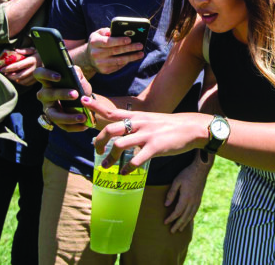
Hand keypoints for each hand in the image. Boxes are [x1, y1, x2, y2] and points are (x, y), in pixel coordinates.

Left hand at [1, 48, 39, 85]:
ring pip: (23, 81)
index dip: (9, 68)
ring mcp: (37, 75)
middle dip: (10, 76)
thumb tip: (16, 50)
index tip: (2, 69)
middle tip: (5, 74)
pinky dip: (21, 83)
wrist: (53, 60)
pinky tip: (18, 79)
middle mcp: (35, 69)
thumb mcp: (34, 49)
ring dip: (15, 80)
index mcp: (32, 60)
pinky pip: (28, 83)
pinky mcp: (38, 79)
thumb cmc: (42, 54)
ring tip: (10, 77)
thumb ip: (25, 50)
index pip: (18, 66)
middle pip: (19, 75)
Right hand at [34, 65, 92, 131]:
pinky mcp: (56, 121)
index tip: (59, 76)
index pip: (39, 74)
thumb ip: (76, 72)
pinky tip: (84, 126)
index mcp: (47, 81)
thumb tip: (74, 72)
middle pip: (47, 94)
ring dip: (68, 117)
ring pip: (53, 115)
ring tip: (83, 117)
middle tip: (76, 94)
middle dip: (61, 94)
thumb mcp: (79, 78)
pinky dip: (75, 126)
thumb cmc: (78, 86)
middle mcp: (44, 95)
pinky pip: (63, 126)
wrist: (85, 100)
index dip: (46, 74)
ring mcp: (48, 109)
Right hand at [84, 28, 144, 74]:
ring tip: (141, 53)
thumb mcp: (98, 33)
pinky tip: (134, 58)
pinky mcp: (105, 71)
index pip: (108, 42)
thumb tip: (120, 31)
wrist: (88, 57)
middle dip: (130, 48)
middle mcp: (96, 54)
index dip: (119, 41)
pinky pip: (119, 66)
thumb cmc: (98, 42)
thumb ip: (107, 31)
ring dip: (132, 57)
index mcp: (94, 42)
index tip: (129, 39)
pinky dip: (127, 62)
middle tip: (140, 45)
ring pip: (119, 60)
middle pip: (116, 51)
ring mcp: (100, 64)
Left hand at [89, 103, 203, 173]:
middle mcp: (139, 123)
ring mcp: (147, 135)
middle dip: (99, 141)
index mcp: (137, 116)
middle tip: (97, 150)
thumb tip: (121, 132)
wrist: (191, 127)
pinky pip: (135, 160)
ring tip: (107, 167)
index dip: (96, 107)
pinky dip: (126, 168)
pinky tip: (124, 173)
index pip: (113, 110)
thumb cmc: (169, 125)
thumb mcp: (150, 119)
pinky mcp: (155, 147)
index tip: (83, 101)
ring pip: (120, 145)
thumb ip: (135, 123)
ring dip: (110, 158)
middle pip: (111, 129)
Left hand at [163, 154, 210, 232]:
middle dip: (177, 224)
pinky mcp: (199, 199)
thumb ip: (171, 193)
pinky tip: (188, 219)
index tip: (165, 222)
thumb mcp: (177, 181)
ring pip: (190, 215)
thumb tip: (166, 205)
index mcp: (186, 197)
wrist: (201, 169)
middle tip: (172, 231)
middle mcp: (192, 201)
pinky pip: (195, 211)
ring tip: (180, 229)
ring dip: (185, 223)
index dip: (171, 218)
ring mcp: (197, 201)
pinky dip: (191, 217)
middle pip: (184, 216)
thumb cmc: (187, 173)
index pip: (177, 212)